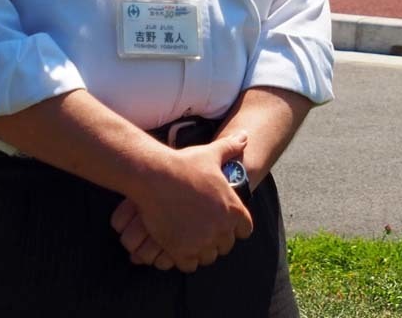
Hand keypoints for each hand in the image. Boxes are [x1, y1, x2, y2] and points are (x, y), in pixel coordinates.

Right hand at [110, 132, 254, 271]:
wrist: (156, 177)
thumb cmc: (185, 164)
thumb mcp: (212, 154)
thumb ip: (231, 148)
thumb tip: (244, 136)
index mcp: (233, 209)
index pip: (245, 230)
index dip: (236, 227)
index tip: (227, 224)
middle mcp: (221, 228)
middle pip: (226, 246)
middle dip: (218, 240)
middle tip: (205, 232)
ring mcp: (201, 241)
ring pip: (209, 257)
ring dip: (203, 251)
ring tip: (192, 242)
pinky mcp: (181, 250)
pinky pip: (190, 265)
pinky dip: (186, 260)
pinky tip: (179, 248)